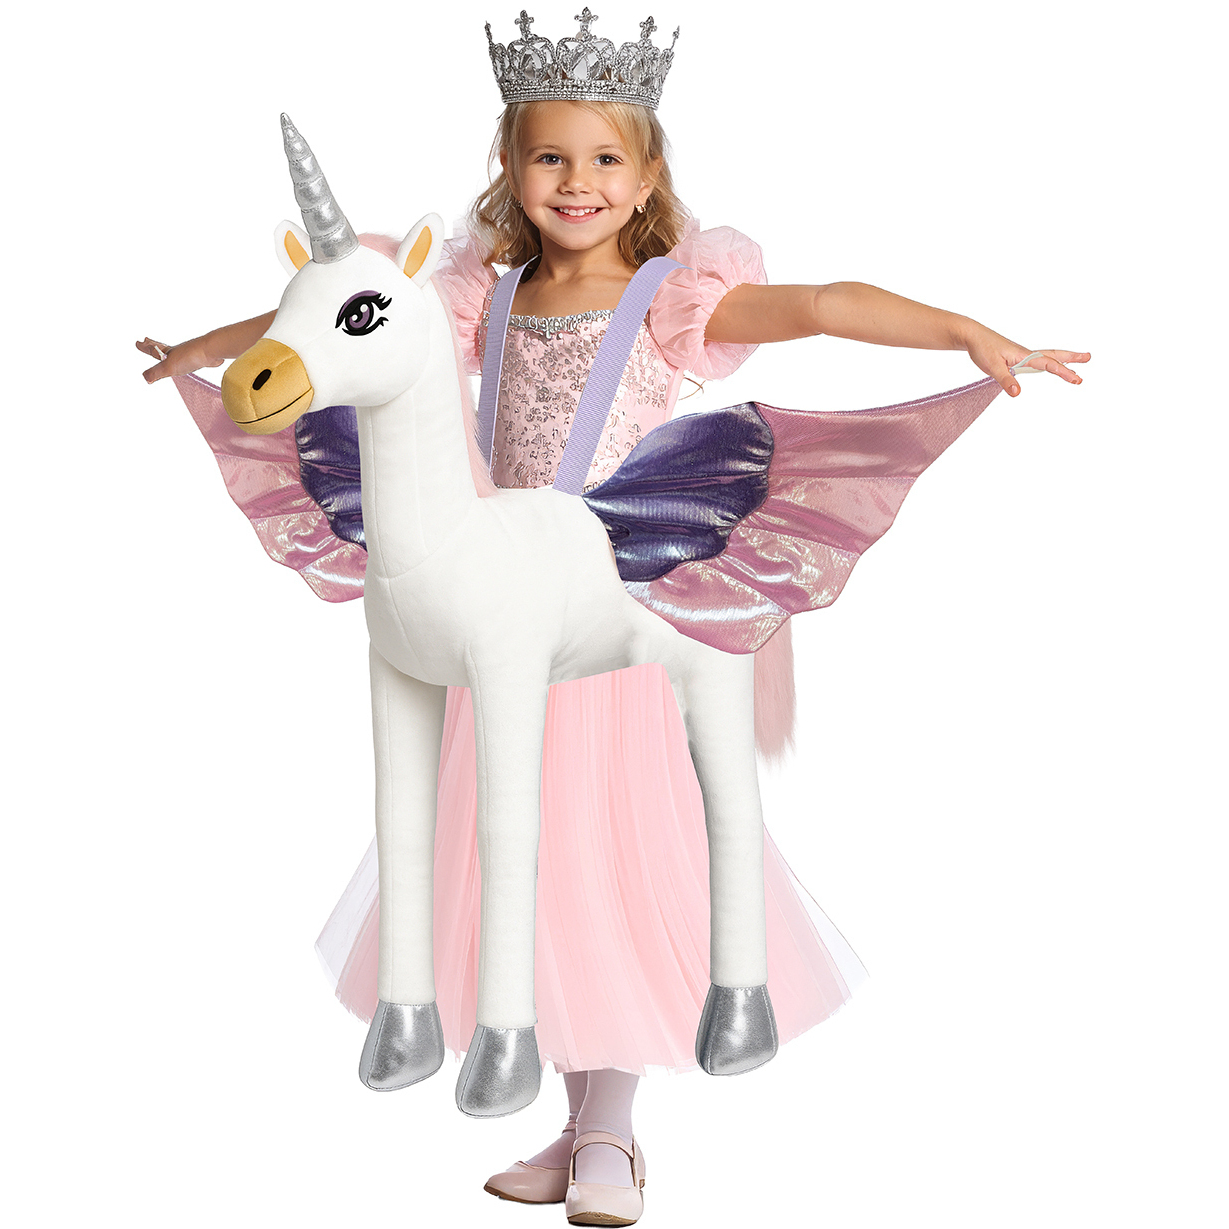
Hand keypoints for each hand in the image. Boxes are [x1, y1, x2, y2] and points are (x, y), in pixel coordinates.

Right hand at [135, 336, 218, 383]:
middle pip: (163, 348)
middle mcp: (178, 351)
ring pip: (178, 353)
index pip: (153, 349)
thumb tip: (145, 378)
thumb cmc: (189, 357)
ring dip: (171, 353)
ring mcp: (190, 353)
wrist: (212, 350)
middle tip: (147, 340)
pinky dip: (191, 360)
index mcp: (168, 352)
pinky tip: (196, 362)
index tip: (138, 343)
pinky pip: (194, 359)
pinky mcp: (203, 358)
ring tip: (170, 355)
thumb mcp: (168, 367)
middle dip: (154, 345)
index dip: (145, 347)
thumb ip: (156, 373)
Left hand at [962, 325, 1089, 396]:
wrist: (972, 335)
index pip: (1049, 364)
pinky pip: (1037, 359)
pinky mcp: (1016, 356)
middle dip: (1072, 357)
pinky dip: (1048, 361)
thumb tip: (1018, 393)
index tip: (1078, 379)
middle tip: (1089, 357)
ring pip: (1047, 356)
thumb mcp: (991, 367)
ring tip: (1077, 361)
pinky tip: (1048, 365)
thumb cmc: (982, 348)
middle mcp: (1026, 353)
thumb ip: (1005, 380)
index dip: (1064, 372)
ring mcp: (1022, 354)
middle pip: (1054, 354)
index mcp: (1024, 355)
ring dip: (1063, 358)